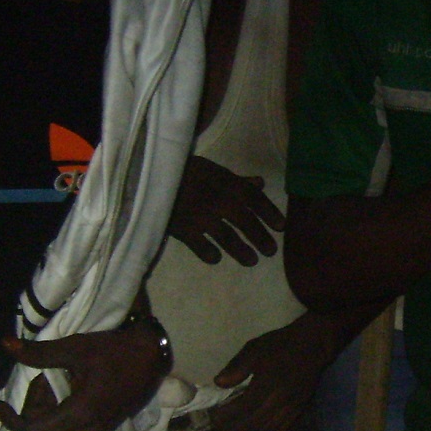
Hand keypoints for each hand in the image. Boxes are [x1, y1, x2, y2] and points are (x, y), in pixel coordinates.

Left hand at [0, 322, 168, 430]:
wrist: (151, 359)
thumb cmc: (115, 352)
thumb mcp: (75, 348)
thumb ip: (38, 353)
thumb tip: (6, 346)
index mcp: (80, 414)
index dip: (10, 420)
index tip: (0, 404)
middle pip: (40, 427)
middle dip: (37, 402)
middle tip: (51, 375)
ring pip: (52, 430)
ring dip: (49, 408)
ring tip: (64, 382)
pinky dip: (60, 413)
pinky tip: (72, 393)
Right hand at [168, 154, 284, 265]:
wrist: (149, 175)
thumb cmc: (183, 171)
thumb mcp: (211, 169)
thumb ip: (236, 179)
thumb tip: (260, 183)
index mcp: (225, 182)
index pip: (254, 198)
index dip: (269, 212)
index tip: (281, 226)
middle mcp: (217, 199)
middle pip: (245, 220)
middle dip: (260, 236)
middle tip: (271, 251)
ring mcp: (200, 215)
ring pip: (226, 236)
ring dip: (241, 250)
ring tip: (252, 261)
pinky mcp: (182, 228)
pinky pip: (200, 245)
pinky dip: (209, 253)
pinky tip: (216, 259)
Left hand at [210, 316, 336, 430]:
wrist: (312, 345)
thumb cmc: (281, 345)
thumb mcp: (254, 349)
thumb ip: (236, 367)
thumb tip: (219, 383)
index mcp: (267, 383)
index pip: (243, 408)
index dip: (227, 416)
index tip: (213, 417)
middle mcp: (280, 399)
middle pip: (254, 423)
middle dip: (233, 427)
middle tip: (218, 425)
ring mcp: (291, 406)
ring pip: (267, 429)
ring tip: (234, 427)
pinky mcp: (298, 409)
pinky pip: (280, 428)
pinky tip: (255, 427)